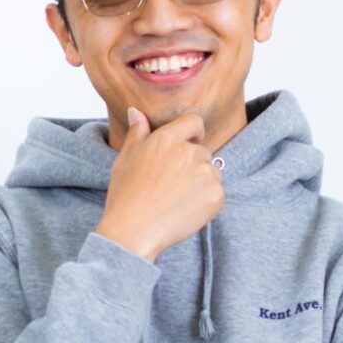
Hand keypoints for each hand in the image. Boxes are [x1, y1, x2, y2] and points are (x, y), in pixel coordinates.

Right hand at [95, 109, 224, 261]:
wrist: (133, 231)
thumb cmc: (126, 196)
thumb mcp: (125, 159)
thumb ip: (137, 132)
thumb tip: (136, 111)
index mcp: (167, 139)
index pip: (194, 122)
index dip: (192, 133)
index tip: (187, 144)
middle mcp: (189, 152)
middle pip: (202, 151)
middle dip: (191, 163)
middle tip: (171, 184)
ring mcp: (205, 174)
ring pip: (211, 171)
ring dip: (201, 181)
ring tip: (177, 198)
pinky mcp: (215, 195)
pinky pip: (217, 192)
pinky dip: (206, 200)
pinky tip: (185, 209)